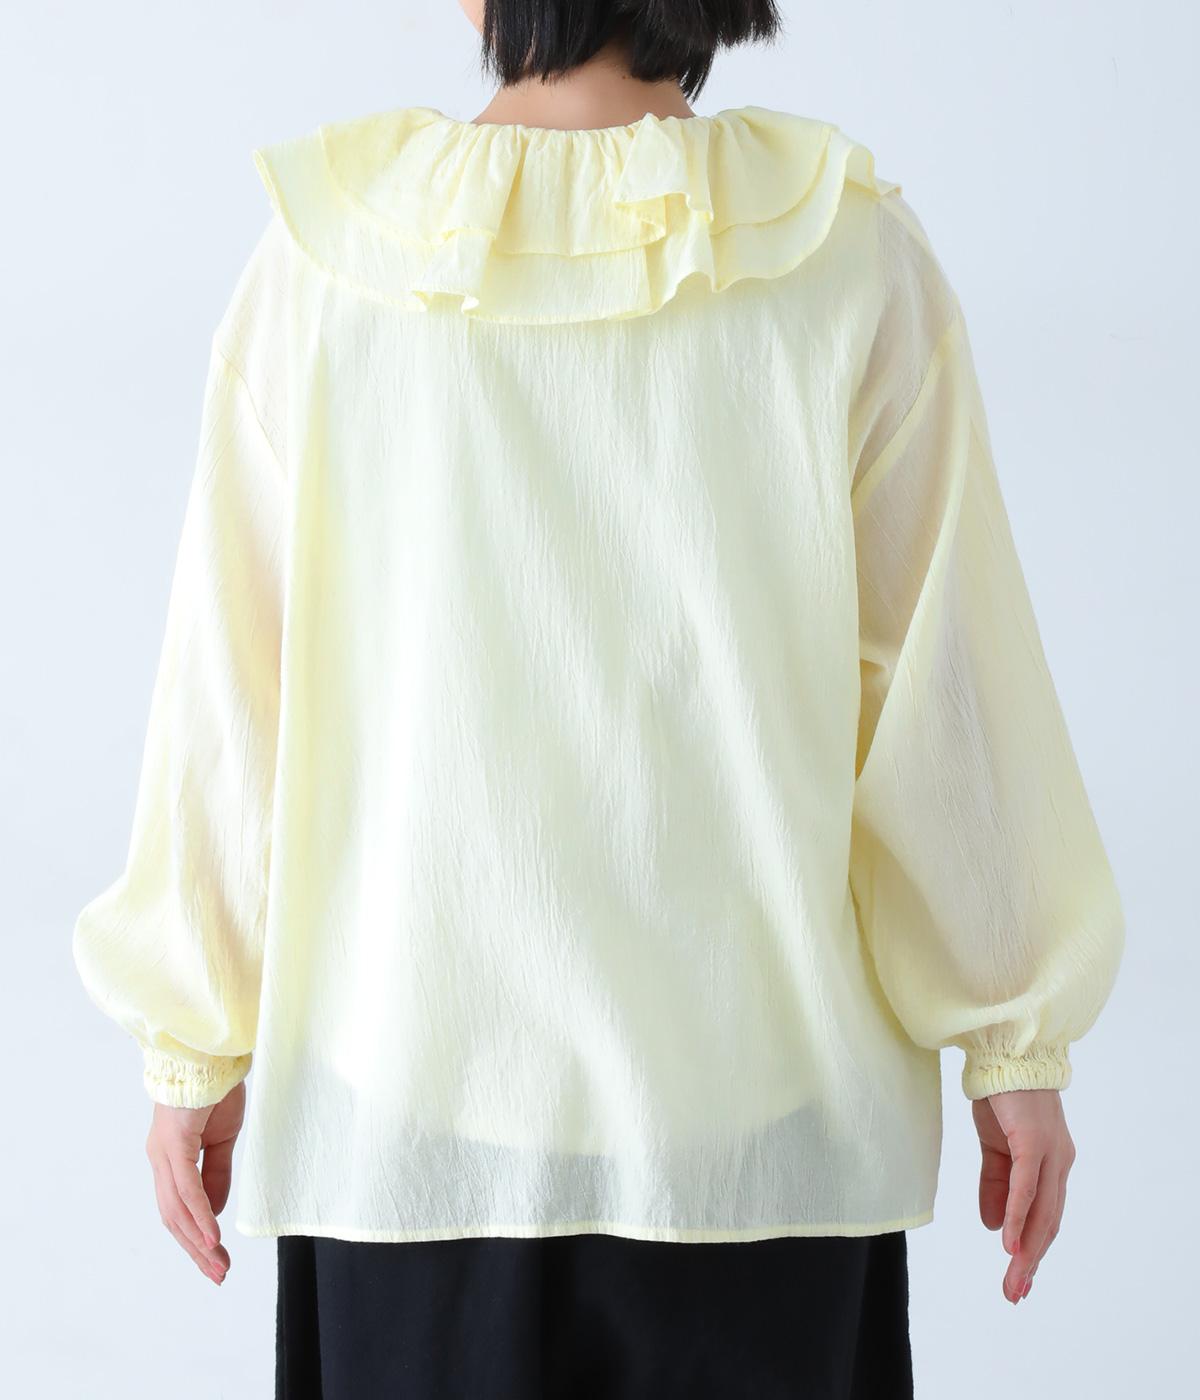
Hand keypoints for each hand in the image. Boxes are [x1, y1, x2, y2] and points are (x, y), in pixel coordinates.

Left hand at [145, 1080, 244, 1284]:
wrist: (210, 1054)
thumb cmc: (214, 1089)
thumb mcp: (222, 1138)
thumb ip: (216, 1174)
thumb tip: (214, 1212)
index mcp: (170, 1158)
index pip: (178, 1209)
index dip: (195, 1237)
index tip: (216, 1259)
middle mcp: (160, 1160)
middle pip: (173, 1218)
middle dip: (195, 1250)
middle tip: (218, 1274)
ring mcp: (164, 1153)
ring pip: (176, 1210)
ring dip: (198, 1242)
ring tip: (218, 1264)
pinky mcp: (175, 1144)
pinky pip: (187, 1189)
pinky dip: (199, 1216)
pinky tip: (212, 1237)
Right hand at [972, 1088, 1075, 1303]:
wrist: (1004, 1053)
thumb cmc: (1002, 1094)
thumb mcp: (995, 1146)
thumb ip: (996, 1185)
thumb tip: (995, 1226)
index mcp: (1051, 1163)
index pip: (1045, 1215)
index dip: (1033, 1248)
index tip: (1019, 1277)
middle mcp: (1058, 1163)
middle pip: (1048, 1223)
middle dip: (1031, 1261)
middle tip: (1015, 1292)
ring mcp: (1049, 1154)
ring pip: (1041, 1212)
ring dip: (1026, 1250)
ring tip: (1013, 1278)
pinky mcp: (1033, 1144)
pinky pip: (1026, 1188)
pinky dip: (1019, 1218)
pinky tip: (1009, 1242)